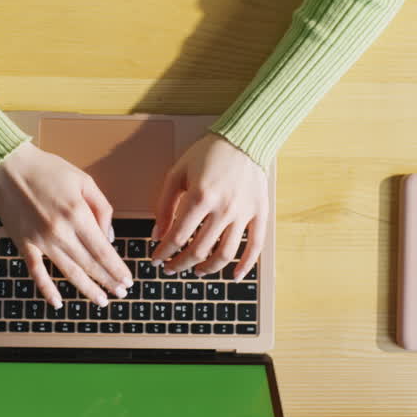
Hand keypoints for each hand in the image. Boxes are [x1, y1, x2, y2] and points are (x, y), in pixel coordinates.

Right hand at [0, 143, 133, 307]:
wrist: (7, 166)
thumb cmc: (48, 170)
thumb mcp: (84, 181)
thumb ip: (102, 208)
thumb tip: (109, 236)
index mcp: (78, 215)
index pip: (103, 251)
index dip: (117, 269)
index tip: (127, 280)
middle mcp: (61, 232)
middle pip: (89, 265)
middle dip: (108, 282)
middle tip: (121, 293)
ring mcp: (40, 241)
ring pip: (68, 272)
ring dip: (87, 289)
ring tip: (101, 301)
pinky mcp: (24, 244)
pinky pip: (36, 272)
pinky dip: (47, 289)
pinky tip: (57, 303)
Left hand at [150, 133, 266, 278]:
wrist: (243, 139)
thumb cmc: (208, 154)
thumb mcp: (177, 173)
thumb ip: (164, 205)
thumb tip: (156, 236)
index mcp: (200, 197)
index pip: (177, 236)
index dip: (163, 252)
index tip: (156, 258)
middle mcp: (223, 208)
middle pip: (198, 250)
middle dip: (180, 264)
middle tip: (170, 268)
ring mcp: (243, 213)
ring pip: (225, 254)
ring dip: (207, 268)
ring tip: (196, 271)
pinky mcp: (260, 213)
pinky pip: (255, 246)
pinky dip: (246, 265)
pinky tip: (234, 277)